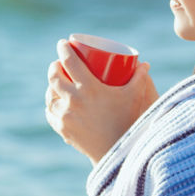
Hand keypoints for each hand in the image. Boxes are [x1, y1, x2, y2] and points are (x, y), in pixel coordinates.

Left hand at [45, 39, 158, 164]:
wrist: (117, 151)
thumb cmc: (127, 121)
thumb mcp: (134, 96)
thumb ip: (140, 78)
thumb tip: (144, 64)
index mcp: (89, 88)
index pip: (70, 61)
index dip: (63, 49)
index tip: (63, 43)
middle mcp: (73, 100)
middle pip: (55, 76)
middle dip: (55, 66)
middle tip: (60, 63)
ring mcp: (65, 115)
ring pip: (50, 94)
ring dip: (51, 85)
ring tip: (57, 81)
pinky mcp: (62, 128)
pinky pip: (50, 112)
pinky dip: (52, 104)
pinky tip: (54, 101)